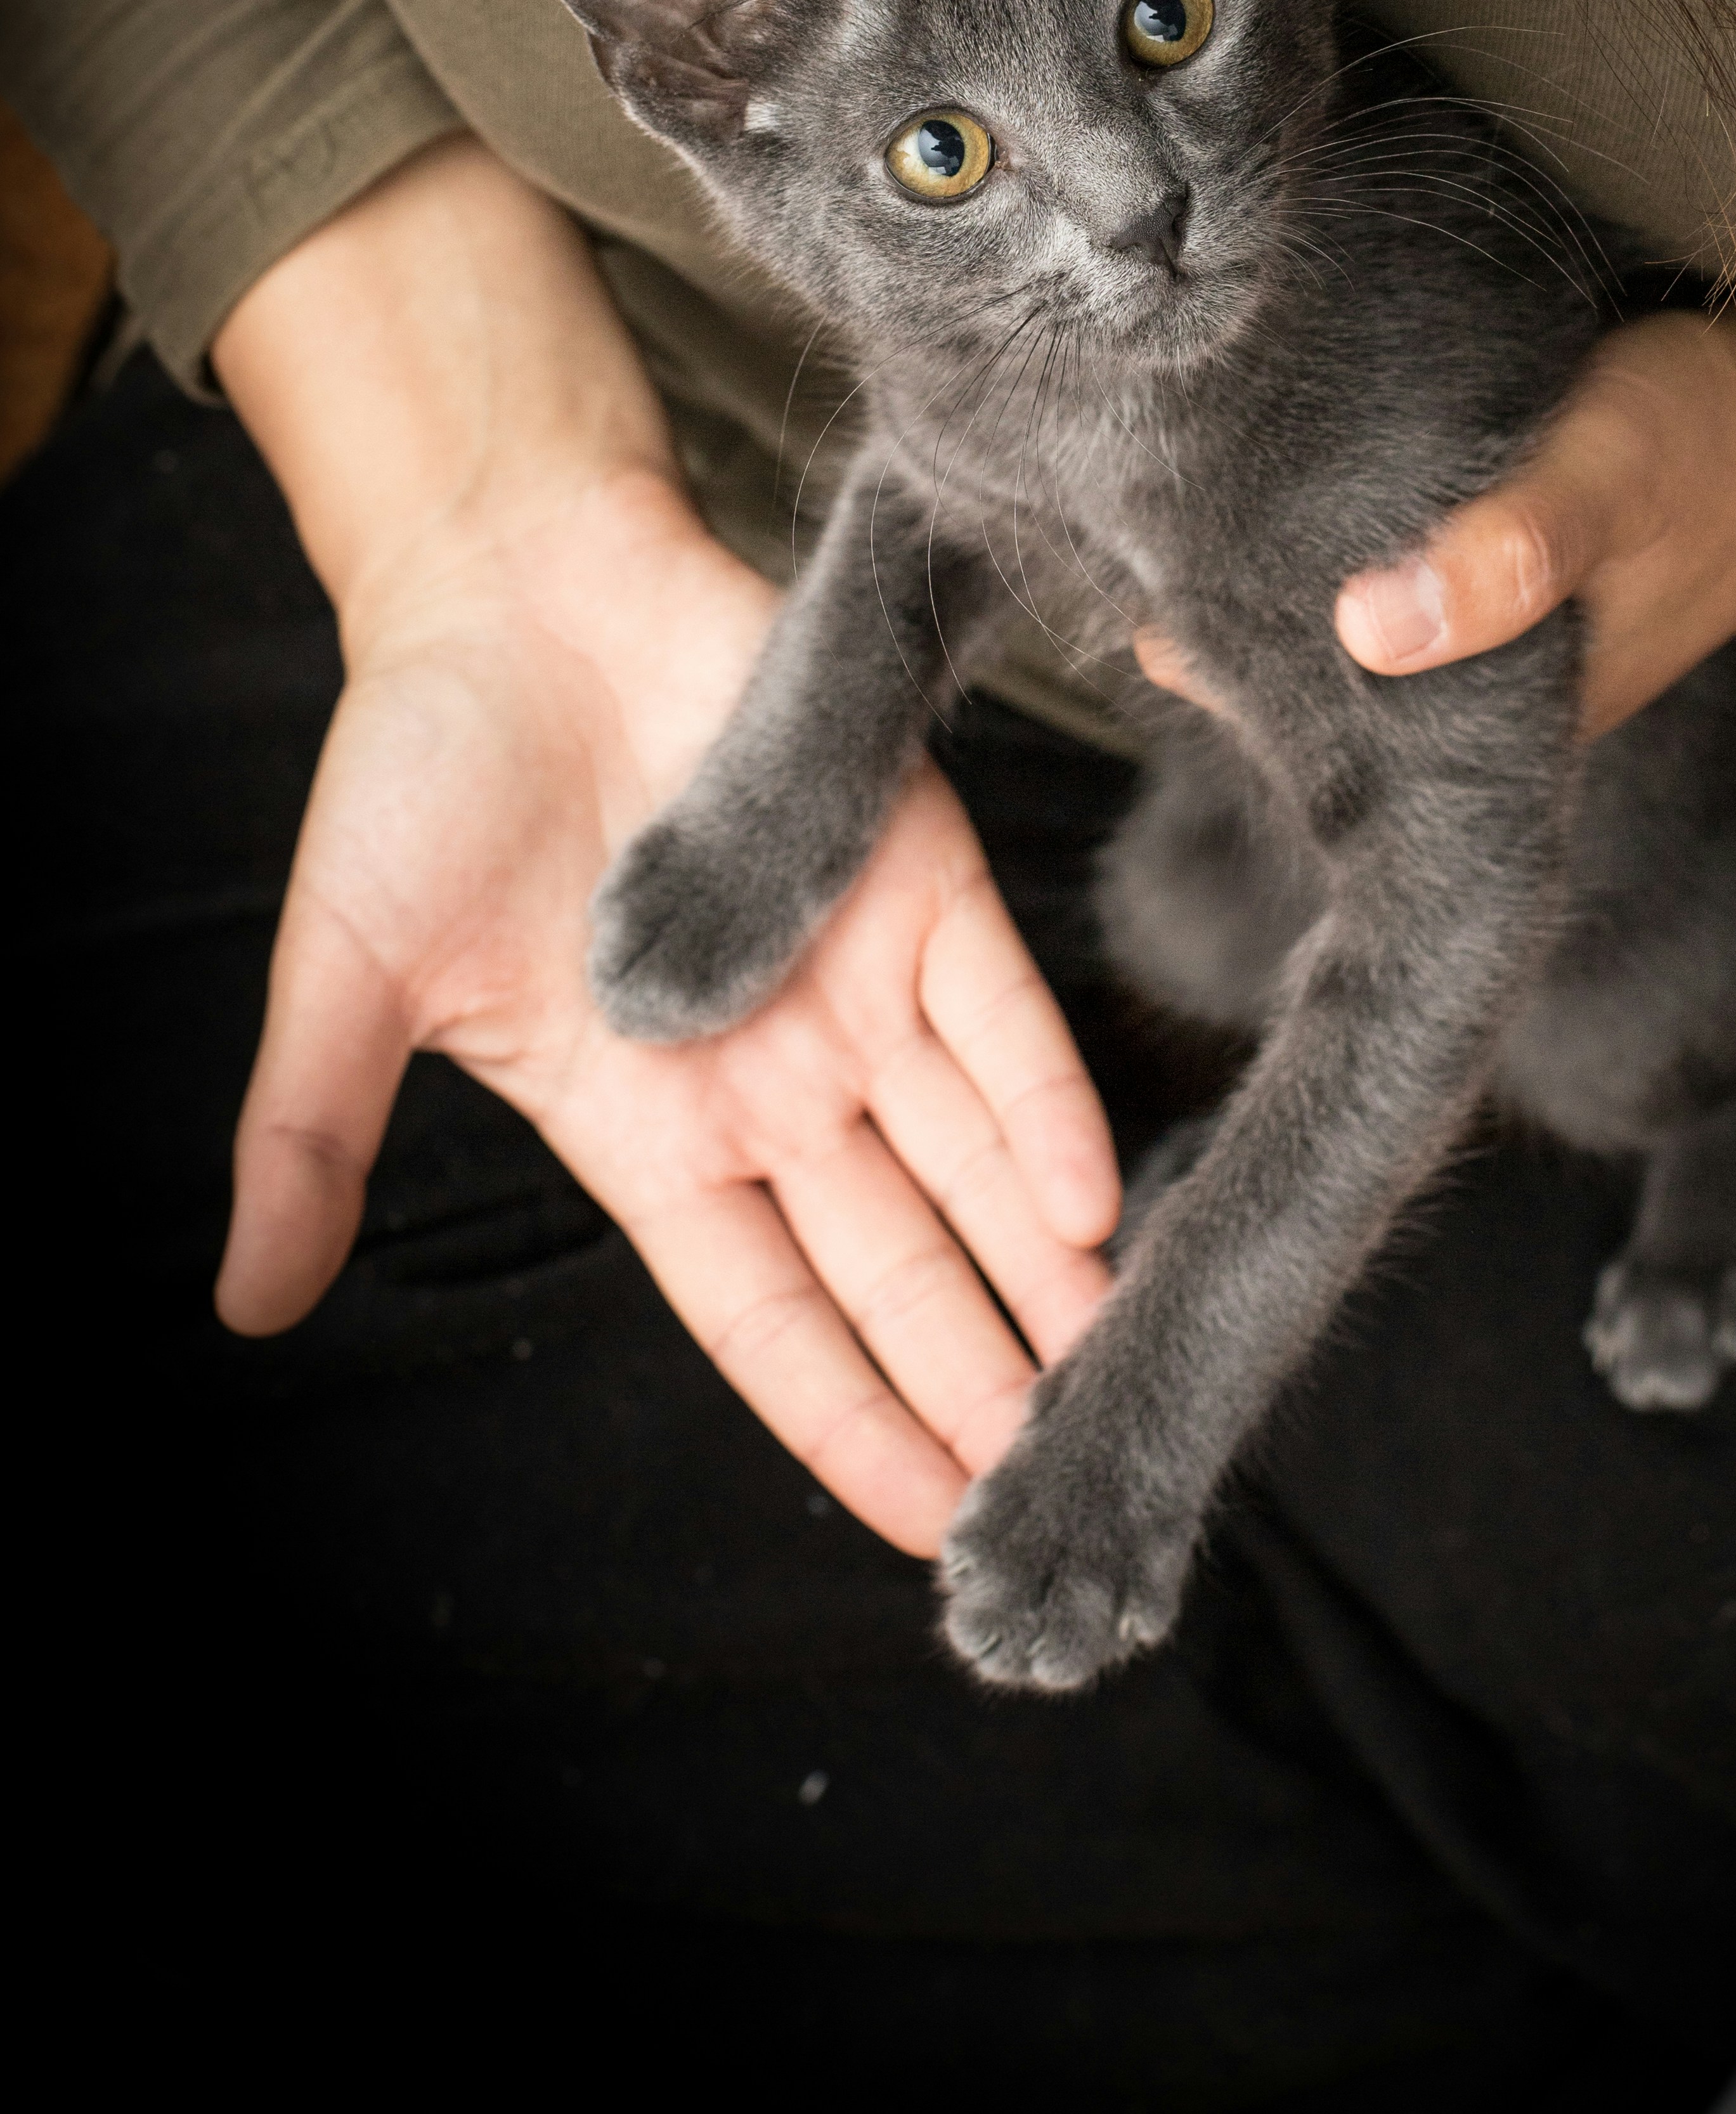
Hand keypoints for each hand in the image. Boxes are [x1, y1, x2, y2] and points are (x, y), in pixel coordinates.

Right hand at [213, 141, 1118, 1555]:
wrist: (509, 586)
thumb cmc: (421, 776)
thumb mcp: (349, 975)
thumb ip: (314, 1135)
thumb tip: (242, 1304)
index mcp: (653, 1128)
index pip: (772, 1316)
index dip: (847, 1420)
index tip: (928, 1528)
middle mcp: (775, 1078)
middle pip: (896, 1265)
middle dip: (976, 1381)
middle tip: (1063, 1493)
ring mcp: (853, 978)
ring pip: (973, 1163)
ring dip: (1041, 1275)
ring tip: (1116, 1381)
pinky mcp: (915, 870)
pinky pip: (1001, 1014)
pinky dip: (1048, 1107)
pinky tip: (1090, 1203)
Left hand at [1139, 82, 1735, 736]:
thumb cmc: (1722, 439)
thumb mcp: (1616, 476)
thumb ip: (1508, 550)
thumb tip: (1370, 630)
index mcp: (1481, 717)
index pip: (1289, 716)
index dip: (1199, 644)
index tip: (1123, 551)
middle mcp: (1462, 687)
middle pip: (1285, 663)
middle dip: (1204, 589)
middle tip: (1116, 477)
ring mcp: (1473, 621)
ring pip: (1317, 601)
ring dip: (1253, 545)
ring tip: (1159, 446)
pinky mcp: (1485, 548)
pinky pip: (1365, 549)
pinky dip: (1313, 509)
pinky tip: (1256, 437)